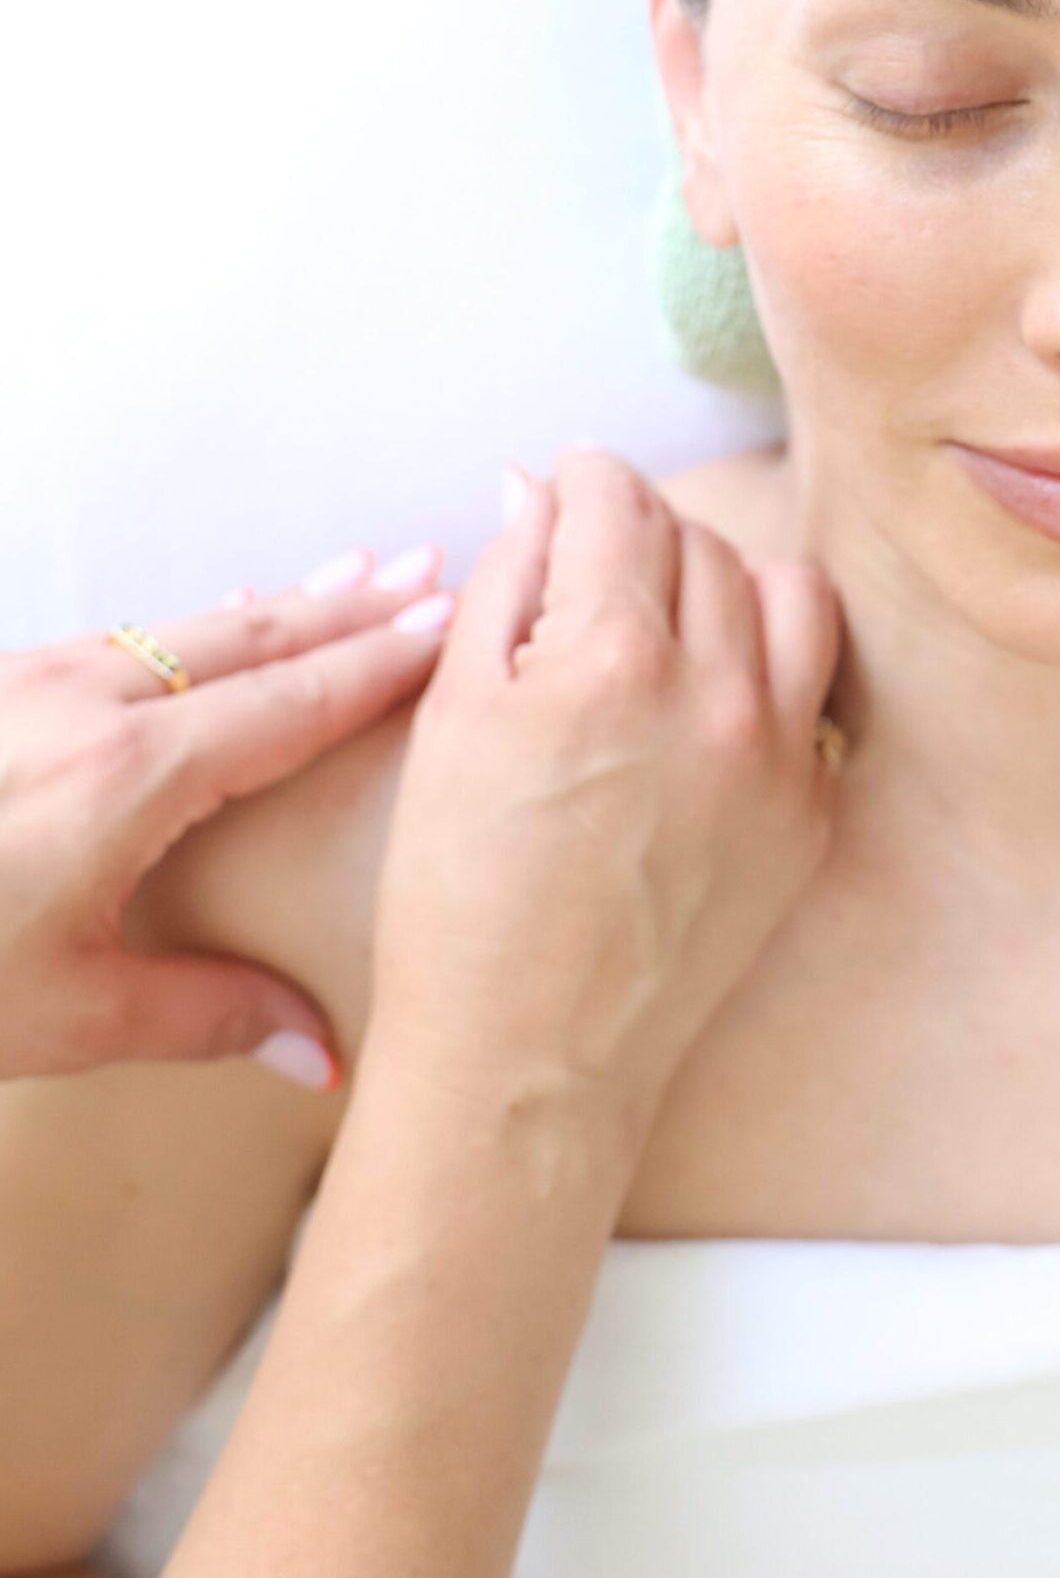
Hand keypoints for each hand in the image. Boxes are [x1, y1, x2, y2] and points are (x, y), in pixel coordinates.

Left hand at [0, 544, 455, 1083]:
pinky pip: (119, 638)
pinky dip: (192, 625)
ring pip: (183, 627)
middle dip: (347, 606)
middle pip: (250, 638)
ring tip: (347, 574)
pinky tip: (200, 625)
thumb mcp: (62, 1017)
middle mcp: (86, 707)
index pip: (295, 703)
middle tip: (427, 571)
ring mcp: (25, 684)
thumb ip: (204, 1016)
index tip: (451, 629)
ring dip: (276, 604)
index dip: (381, 667)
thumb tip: (318, 1053)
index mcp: (132, 777)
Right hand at [362, 447, 846, 1140]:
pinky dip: (765, 673)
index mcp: (611, 659)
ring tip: (669, 621)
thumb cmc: (460, 897)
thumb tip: (542, 489)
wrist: (530, 1056)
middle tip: (595, 569)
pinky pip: (814, 693)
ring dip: (728, 584)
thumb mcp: (451, 721)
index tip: (568, 484)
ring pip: (787, 595)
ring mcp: (783, 758)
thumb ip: (509, 584)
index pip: (620, 501)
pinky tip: (707, 706)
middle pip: (701, 541)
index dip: (582, 478)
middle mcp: (718, 695)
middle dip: (643, 534)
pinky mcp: (814, 813)